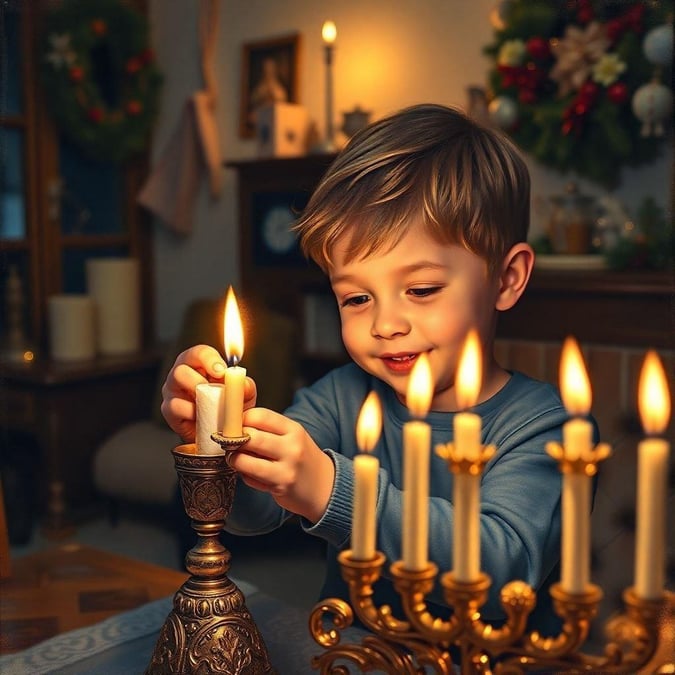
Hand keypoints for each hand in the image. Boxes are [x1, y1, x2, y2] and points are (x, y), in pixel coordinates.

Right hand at [160, 344, 256, 440]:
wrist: (218, 433)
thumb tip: (243, 383)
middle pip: (182, 365)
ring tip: (209, 402)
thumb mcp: (242, 396)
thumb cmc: (227, 407)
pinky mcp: (169, 409)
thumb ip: (245, 387)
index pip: (200, 353)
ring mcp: (173, 390)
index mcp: (200, 364)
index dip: (210, 359)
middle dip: (200, 377)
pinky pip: (175, 406)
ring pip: (176, 380)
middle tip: (214, 389)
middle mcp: (183, 373)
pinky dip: (190, 411)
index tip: (222, 371)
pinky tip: (201, 416)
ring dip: (195, 390)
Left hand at [230, 407, 334, 522]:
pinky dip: (245, 475)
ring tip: (235, 458)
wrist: (325, 486)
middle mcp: (292, 447)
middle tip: (230, 442)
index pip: (260, 415)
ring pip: (244, 460)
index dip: (241, 419)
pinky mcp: (280, 487)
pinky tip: (251, 473)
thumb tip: (235, 424)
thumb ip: (269, 429)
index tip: (236, 425)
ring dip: (234, 459)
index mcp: (293, 429)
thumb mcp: (292, 436)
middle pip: (250, 436)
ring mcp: (286, 468)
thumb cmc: (301, 457)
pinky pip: (250, 478)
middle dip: (234, 439)